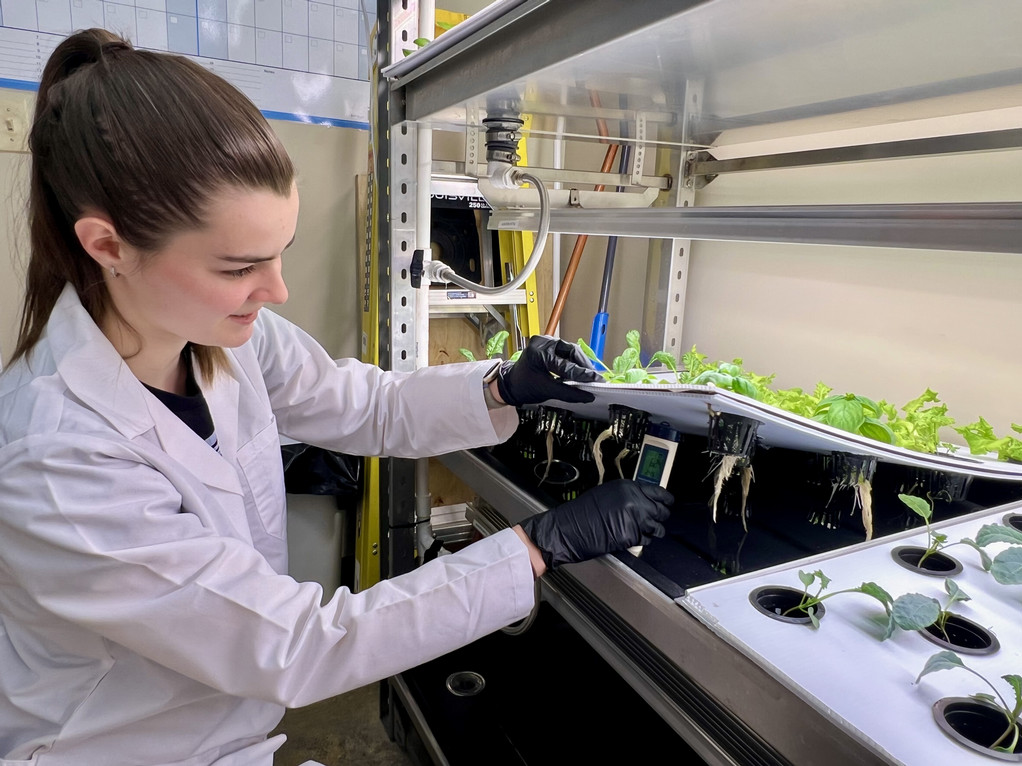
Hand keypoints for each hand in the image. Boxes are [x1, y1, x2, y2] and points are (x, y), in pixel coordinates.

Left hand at [493, 335, 600, 405]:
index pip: (565, 365)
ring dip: (580, 362)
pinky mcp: (547, 344)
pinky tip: (579, 370)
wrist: (510, 384)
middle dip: (584, 365)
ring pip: (570, 350)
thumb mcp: (547, 391)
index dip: (582, 374)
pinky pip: (564, 351)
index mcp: (538, 353)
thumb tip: (588, 396)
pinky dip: (573, 361)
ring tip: (589, 374)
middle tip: (595, 377)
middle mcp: (542, 342)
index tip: (596, 381)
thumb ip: (569, 393)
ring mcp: (544, 341)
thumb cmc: (524, 387)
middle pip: (571, 351)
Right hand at [520, 480, 672, 569]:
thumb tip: (641, 499)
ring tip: (649, 531)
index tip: (668, 502)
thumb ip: (626, 495)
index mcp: (627, 487)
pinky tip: (637, 538)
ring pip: (657, 526)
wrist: (569, 529)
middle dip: (661, 515)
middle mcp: (634, 501)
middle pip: (661, 509)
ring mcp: (634, 519)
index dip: (665, 498)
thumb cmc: (581, 512)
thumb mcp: (605, 493)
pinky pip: (646, 539)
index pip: (657, 491)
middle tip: (658, 518)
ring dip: (655, 529)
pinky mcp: (631, 536)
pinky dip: (644, 540)